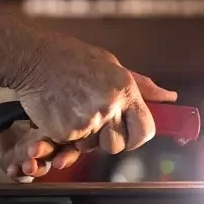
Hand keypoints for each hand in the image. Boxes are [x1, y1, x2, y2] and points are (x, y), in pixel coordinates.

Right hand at [4, 36, 176, 178]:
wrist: (34, 59)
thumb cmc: (72, 58)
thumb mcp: (111, 64)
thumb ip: (141, 85)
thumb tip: (169, 97)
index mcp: (124, 90)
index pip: (145, 130)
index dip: (137, 137)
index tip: (129, 134)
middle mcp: (108, 106)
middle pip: (118, 145)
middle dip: (107, 141)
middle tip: (94, 121)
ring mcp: (87, 121)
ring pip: (91, 145)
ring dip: (84, 136)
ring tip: (74, 109)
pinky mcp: (65, 131)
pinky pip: (71, 142)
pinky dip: (65, 133)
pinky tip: (60, 111)